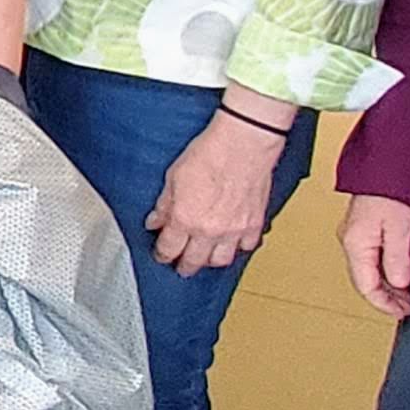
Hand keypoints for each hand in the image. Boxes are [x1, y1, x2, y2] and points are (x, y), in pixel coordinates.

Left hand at [149, 111, 288, 273]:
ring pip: (221, 260)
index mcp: (185, 219)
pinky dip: (238, 247)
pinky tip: (233, 242)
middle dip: (184, 266)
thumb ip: (164, 205)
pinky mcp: (254, 224)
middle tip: (181, 265)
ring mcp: (234, 230)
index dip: (162, 255)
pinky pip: (246, 247)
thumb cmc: (210, 153)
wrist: (243, 143)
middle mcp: (209, 230)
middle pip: (194, 262)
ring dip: (210, 260)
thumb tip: (155, 221)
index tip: (161, 254)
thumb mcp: (173, 177)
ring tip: (205, 256)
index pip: (169, 249)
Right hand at [341, 193, 409, 318]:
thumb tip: (399, 284)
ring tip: (409, 292)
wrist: (388, 163)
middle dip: (388, 297)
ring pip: (369, 270)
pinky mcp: (364, 227)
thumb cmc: (392, 190)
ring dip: (388, 285)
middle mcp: (351, 241)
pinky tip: (401, 272)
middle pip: (366, 281)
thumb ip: (398, 260)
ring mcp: (356, 234)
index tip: (405, 312)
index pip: (366, 287)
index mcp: (355, 244)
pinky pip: (372, 258)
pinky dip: (387, 270)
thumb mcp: (401, 229)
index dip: (386, 304)